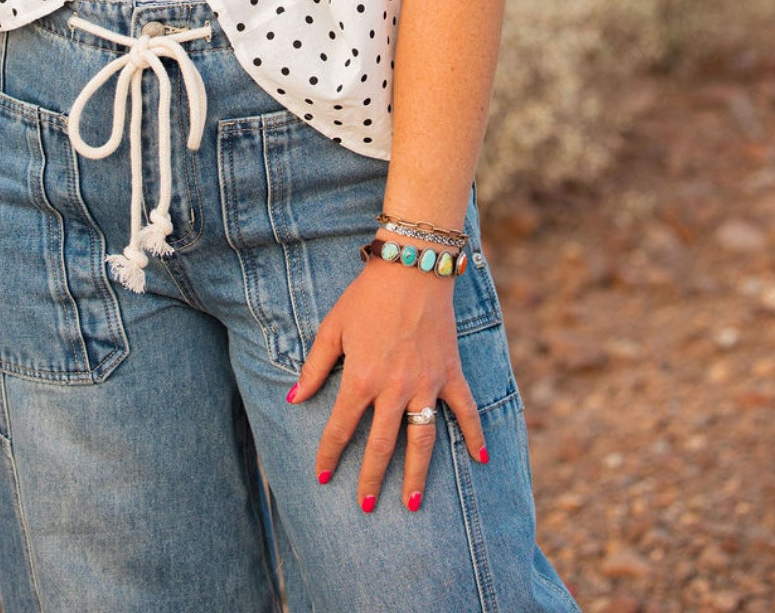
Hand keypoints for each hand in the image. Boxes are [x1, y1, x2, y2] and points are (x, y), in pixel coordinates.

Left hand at [287, 259, 486, 511]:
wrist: (411, 267)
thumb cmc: (367, 296)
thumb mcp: (333, 327)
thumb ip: (315, 366)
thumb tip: (295, 398)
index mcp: (361, 378)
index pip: (340, 428)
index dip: (329, 455)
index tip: (322, 477)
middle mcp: (394, 389)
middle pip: (381, 446)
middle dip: (371, 479)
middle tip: (365, 506)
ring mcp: (426, 384)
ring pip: (422, 440)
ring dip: (417, 475)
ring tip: (412, 504)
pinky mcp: (450, 373)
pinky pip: (465, 410)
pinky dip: (475, 434)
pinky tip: (479, 460)